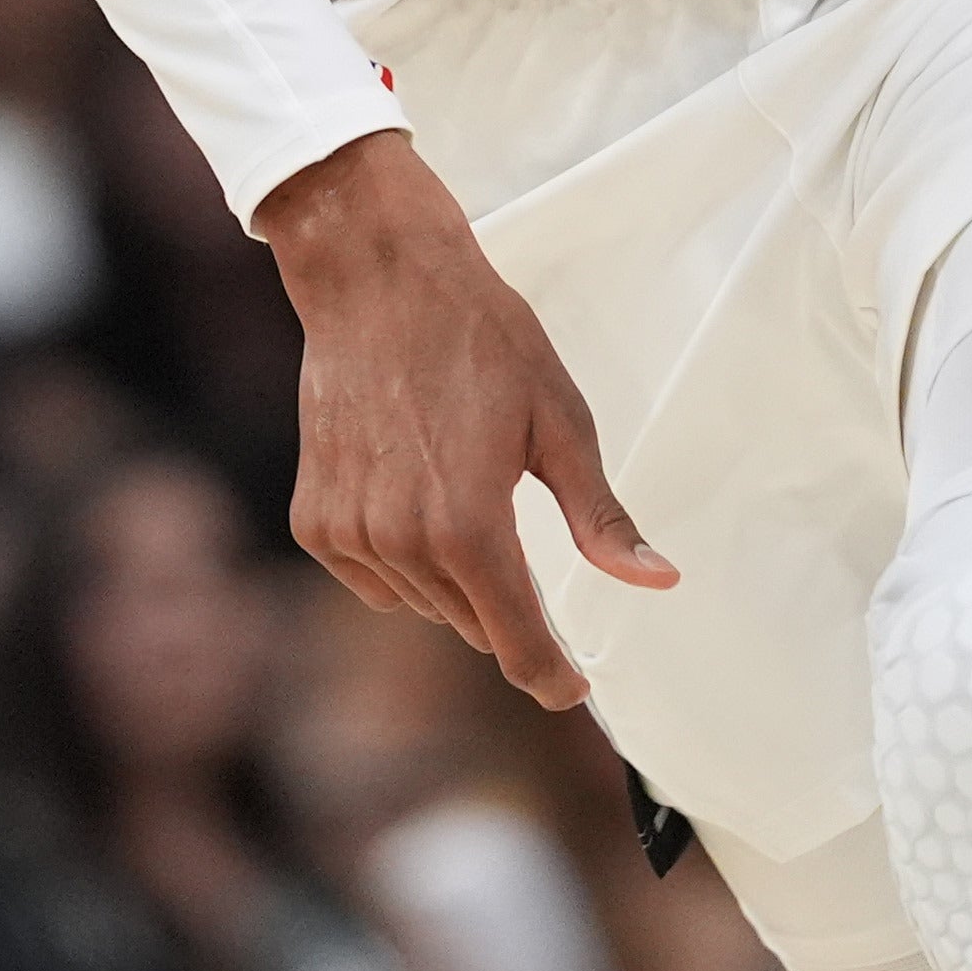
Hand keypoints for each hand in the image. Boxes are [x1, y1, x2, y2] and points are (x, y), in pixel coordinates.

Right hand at [257, 135, 676, 708]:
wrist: (379, 280)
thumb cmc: (481, 339)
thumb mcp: (561, 422)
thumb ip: (601, 518)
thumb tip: (657, 581)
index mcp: (468, 527)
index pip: (515, 640)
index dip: (549, 676)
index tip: (572, 689)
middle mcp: (400, 544)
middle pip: (472, 623)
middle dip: (508, 609)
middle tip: (524, 543)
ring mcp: (348, 534)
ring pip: (422, 603)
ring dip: (455, 580)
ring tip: (465, 491)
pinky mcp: (314, 520)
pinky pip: (371, 577)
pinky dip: (401, 560)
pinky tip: (416, 498)